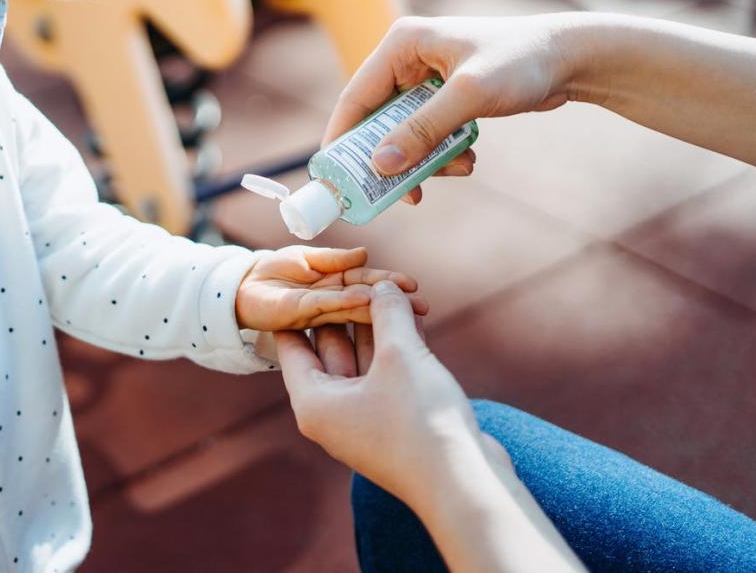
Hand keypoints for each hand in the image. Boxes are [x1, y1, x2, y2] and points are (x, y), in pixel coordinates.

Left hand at [235, 246, 425, 331]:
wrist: (241, 286)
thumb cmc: (274, 272)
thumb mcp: (307, 258)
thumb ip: (334, 259)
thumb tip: (364, 253)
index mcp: (336, 284)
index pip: (367, 282)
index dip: (389, 284)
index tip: (414, 286)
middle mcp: (331, 300)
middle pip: (366, 299)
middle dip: (394, 303)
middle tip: (423, 307)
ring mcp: (317, 310)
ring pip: (351, 307)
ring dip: (378, 307)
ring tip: (404, 308)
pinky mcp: (298, 314)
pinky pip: (324, 306)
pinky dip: (344, 302)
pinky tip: (364, 299)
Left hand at [275, 281, 498, 511]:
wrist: (464, 483)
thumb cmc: (420, 421)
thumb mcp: (399, 354)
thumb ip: (387, 313)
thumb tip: (382, 286)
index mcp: (313, 401)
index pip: (292, 344)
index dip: (301, 307)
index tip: (304, 277)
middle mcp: (332, 412)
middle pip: (330, 348)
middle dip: (348, 310)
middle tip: (356, 273)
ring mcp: (364, 419)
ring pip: (364, 359)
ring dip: (379, 326)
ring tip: (390, 288)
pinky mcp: (395, 422)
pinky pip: (388, 374)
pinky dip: (398, 347)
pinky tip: (414, 318)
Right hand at [325, 14, 583, 204]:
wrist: (573, 58)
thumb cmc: (523, 62)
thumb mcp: (469, 96)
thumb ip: (423, 130)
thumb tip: (381, 165)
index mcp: (402, 44)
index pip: (355, 96)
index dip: (342, 139)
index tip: (334, 178)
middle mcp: (408, 59)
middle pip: (378, 121)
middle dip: (393, 158)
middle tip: (399, 192)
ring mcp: (427, 78)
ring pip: (405, 133)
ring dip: (426, 160)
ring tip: (460, 169)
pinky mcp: (446, 96)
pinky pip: (428, 134)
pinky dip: (444, 153)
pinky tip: (470, 158)